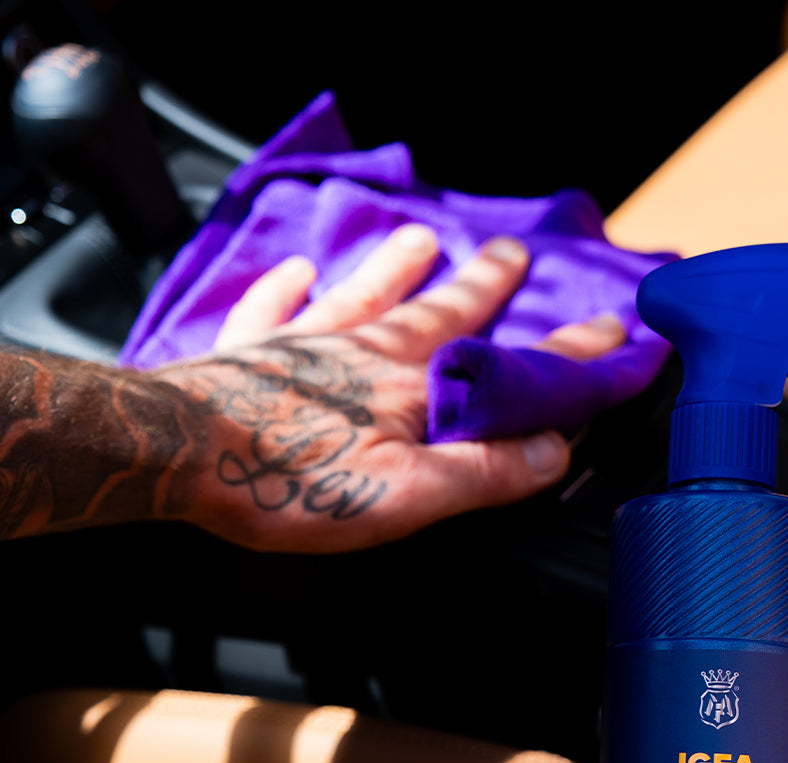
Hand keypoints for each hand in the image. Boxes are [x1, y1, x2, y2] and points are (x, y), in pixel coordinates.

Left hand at [150, 223, 624, 552]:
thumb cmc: (287, 481)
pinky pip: (270, 308)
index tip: (610, 332)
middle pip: (437, 310)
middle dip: (483, 287)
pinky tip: (294, 270)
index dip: (565, 356)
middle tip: (514, 254)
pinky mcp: (243, 356)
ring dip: (395, 268)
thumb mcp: (406, 497)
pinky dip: (285, 289)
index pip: (507, 368)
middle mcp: (361, 351)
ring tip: (423, 239)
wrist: (177, 455)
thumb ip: (482, 473)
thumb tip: (552, 451)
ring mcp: (300, 346)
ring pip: (360, 294)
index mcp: (409, 387)